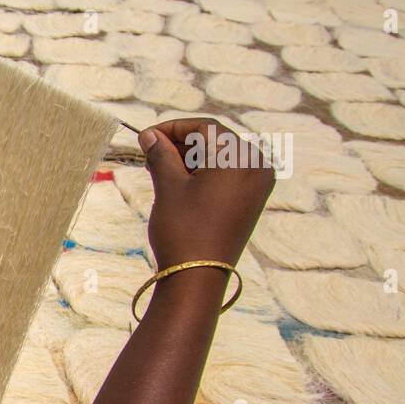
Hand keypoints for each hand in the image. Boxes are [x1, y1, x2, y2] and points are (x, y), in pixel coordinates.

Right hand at [139, 118, 274, 270]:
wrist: (198, 276)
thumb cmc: (183, 229)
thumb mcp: (169, 186)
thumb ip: (161, 154)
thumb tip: (149, 136)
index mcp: (239, 158)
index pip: (205, 127)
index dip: (172, 128)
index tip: (146, 136)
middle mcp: (256, 166)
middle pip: (215, 140)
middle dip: (181, 143)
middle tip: (150, 152)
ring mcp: (258, 183)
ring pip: (221, 156)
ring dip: (191, 157)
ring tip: (160, 168)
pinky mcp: (253, 199)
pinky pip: (228, 173)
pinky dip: (205, 172)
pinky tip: (180, 180)